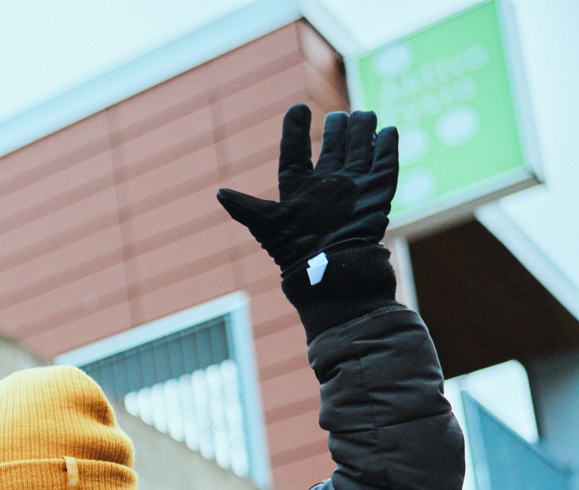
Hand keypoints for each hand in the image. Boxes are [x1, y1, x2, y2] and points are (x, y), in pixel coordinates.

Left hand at [217, 105, 397, 272]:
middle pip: (333, 148)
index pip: (295, 152)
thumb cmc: (293, 246)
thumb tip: (218, 194)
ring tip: (362, 116)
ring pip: (359, 150)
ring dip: (362, 131)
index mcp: (298, 187)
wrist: (327, 264)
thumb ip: (243, 206)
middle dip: (337, 129)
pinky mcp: (377, 191)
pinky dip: (387, 146)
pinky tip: (388, 131)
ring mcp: (353, 186)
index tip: (298, 108)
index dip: (295, 130)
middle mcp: (326, 184)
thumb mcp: (265, 223)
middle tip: (337, 117)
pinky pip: (385, 164)